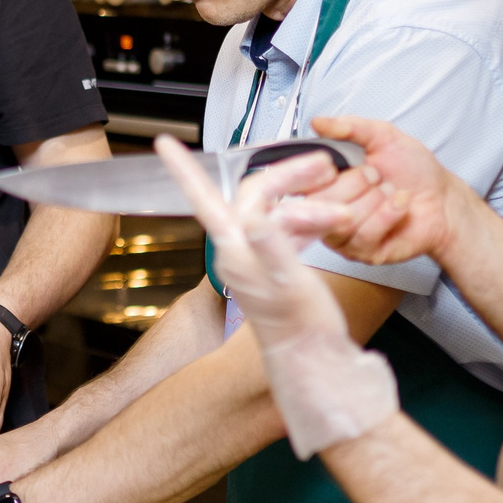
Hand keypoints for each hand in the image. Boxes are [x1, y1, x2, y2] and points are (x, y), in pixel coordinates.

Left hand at [155, 136, 396, 458]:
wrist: (312, 360)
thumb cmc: (300, 326)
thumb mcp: (290, 281)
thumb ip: (273, 247)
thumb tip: (258, 217)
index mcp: (235, 248)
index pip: (203, 197)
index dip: (184, 167)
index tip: (164, 142)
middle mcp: (239, 250)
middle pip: (255, 195)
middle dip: (289, 175)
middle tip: (321, 164)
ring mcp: (255, 259)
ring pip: (276, 211)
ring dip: (306, 200)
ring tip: (337, 196)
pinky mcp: (274, 267)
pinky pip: (288, 230)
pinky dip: (309, 220)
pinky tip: (329, 221)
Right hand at [307, 115, 476, 268]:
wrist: (443, 199)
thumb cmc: (414, 171)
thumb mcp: (383, 137)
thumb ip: (349, 127)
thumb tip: (318, 122)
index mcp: (326, 183)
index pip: (299, 182)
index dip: (318, 173)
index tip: (337, 164)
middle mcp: (329, 211)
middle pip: (318, 203)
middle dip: (356, 182)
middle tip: (376, 175)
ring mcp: (344, 235)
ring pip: (342, 219)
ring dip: (374, 199)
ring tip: (389, 191)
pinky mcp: (363, 253)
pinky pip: (364, 235)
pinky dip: (388, 214)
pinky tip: (399, 205)